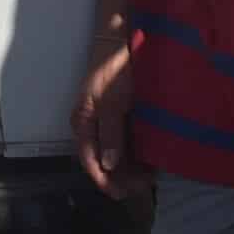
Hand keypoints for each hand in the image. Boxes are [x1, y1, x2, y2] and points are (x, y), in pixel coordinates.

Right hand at [71, 35, 147, 200]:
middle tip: (144, 184)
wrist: (123, 40)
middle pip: (102, 160)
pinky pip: (124, 141)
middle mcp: (91, 126)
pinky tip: (151, 158)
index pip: (89, 161)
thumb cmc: (115, 69)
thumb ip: (110, 134)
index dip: (105, 181)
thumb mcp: (112, 102)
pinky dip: (136, 153)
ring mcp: (105, 121)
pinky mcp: (118, 115)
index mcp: (83, 123)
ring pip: (115, 153)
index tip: (123, 194)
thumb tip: (107, 166)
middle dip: (122, 176)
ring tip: (151, 173)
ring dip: (130, 166)